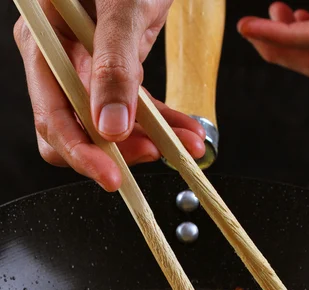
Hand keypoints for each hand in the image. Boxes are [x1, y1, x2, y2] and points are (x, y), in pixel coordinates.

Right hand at [14, 0, 205, 190]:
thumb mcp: (122, 9)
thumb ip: (113, 66)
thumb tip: (109, 129)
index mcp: (44, 44)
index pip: (52, 117)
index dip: (81, 153)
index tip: (113, 177)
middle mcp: (60, 62)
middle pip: (77, 131)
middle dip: (119, 151)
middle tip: (157, 155)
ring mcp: (87, 70)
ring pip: (112, 127)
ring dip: (152, 140)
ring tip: (187, 143)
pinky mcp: (115, 74)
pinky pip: (135, 109)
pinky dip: (161, 123)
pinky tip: (185, 131)